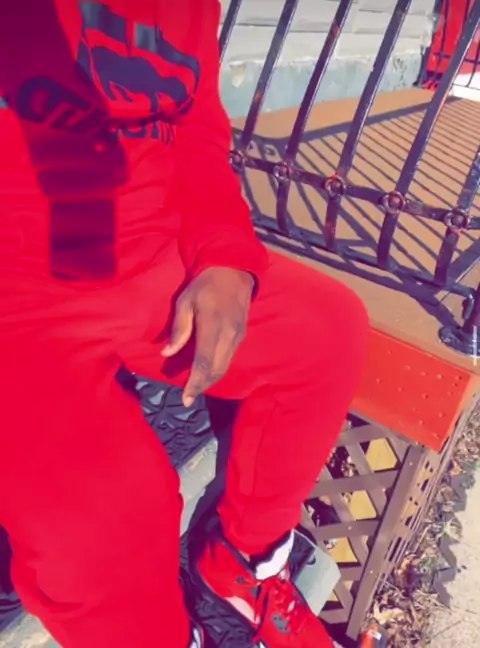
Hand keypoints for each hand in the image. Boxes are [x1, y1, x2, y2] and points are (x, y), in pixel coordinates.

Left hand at [161, 267, 253, 406]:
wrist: (234, 270)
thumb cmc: (204, 284)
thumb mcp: (185, 301)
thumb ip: (178, 329)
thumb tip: (167, 353)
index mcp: (213, 326)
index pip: (204, 362)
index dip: (195, 383)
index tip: (186, 398)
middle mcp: (229, 335)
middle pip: (216, 370)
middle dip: (202, 386)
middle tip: (188, 398)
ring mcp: (238, 336)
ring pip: (225, 367)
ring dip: (210, 380)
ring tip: (196, 388)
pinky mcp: (242, 335)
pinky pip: (229, 358)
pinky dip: (218, 369)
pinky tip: (207, 372)